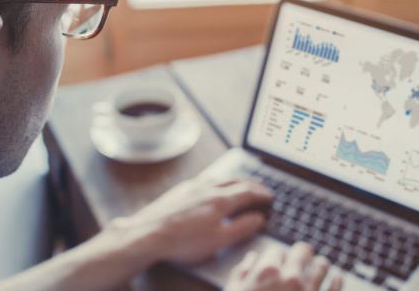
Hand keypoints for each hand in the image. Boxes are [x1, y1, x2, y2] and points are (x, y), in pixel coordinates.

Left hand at [129, 178, 272, 263]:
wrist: (148, 233)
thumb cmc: (183, 241)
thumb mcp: (219, 240)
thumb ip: (241, 228)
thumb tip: (258, 219)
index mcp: (221, 200)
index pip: (248, 191)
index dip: (262, 194)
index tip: (270, 197)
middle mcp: (208, 188)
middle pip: (236, 180)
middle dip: (251, 183)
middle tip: (260, 188)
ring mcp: (192, 186)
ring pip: (220, 178)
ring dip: (235, 180)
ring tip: (240, 184)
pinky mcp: (180, 189)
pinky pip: (205, 179)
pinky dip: (218, 181)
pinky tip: (214, 186)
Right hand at [226, 242, 342, 290]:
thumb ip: (241, 273)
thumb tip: (251, 260)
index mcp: (267, 272)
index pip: (276, 250)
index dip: (276, 256)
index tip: (277, 262)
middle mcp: (291, 279)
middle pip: (303, 251)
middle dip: (301, 252)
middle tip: (303, 255)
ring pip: (322, 266)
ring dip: (320, 265)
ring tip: (320, 265)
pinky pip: (336, 287)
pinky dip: (336, 279)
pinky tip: (336, 276)